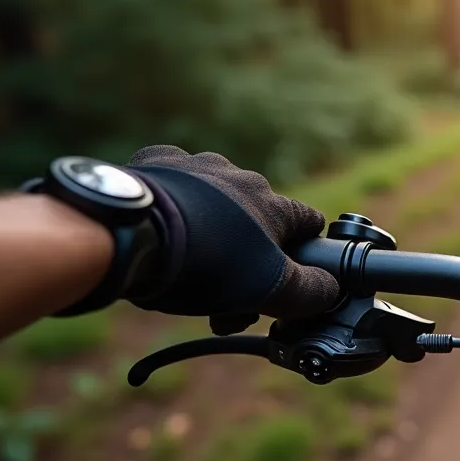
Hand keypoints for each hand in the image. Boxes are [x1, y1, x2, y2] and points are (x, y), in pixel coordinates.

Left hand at [127, 146, 339, 332]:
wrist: (128, 233)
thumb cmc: (203, 264)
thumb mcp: (266, 291)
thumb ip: (309, 292)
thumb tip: (330, 289)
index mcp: (274, 205)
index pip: (309, 223)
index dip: (304, 254)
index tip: (285, 280)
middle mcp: (242, 177)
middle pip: (258, 221)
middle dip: (247, 258)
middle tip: (223, 298)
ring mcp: (198, 165)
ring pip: (216, 201)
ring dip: (212, 231)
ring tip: (186, 267)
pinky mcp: (157, 162)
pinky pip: (174, 181)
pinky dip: (174, 203)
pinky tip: (162, 227)